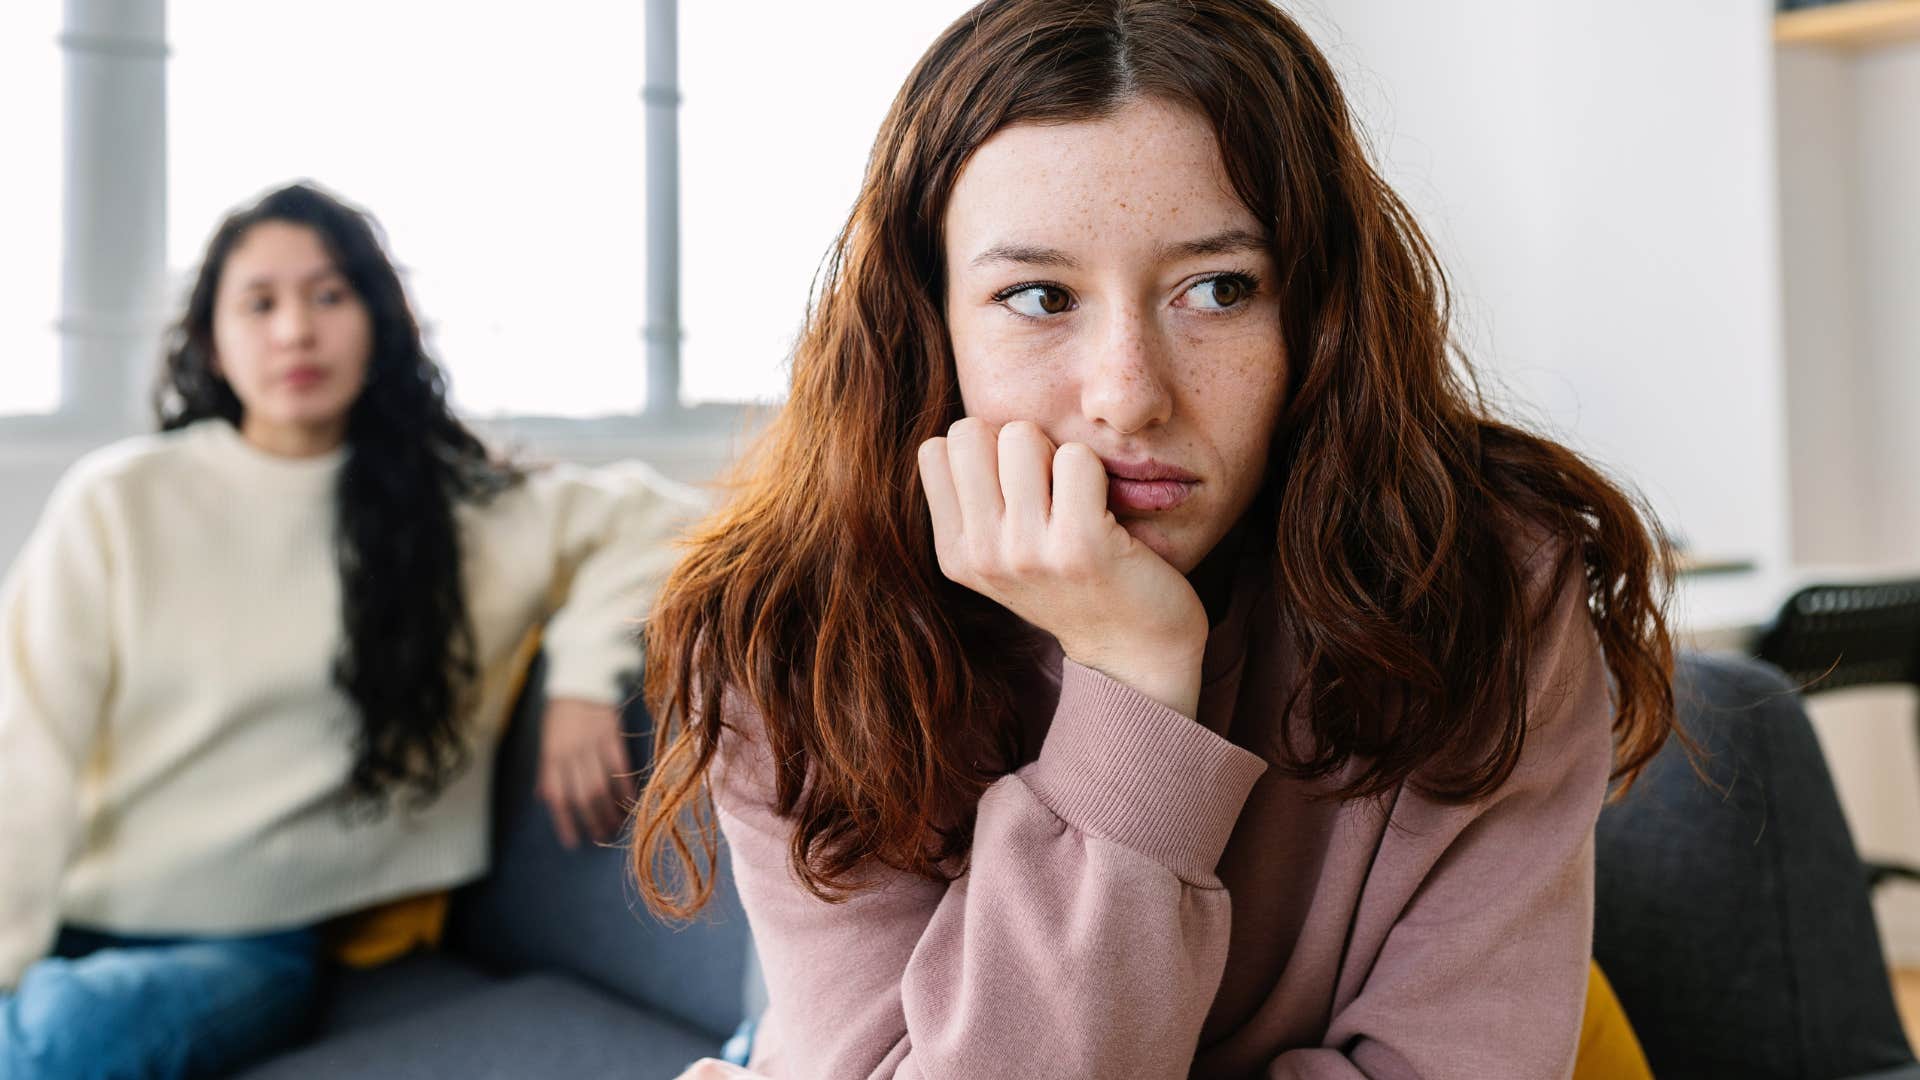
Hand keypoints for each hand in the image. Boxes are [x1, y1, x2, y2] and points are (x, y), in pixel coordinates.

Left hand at [536, 697, 635, 848]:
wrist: (582, 680)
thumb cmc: (562, 713)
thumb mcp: (547, 740)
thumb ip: (547, 769)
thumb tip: (543, 797)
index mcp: (551, 756)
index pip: (557, 797)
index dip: (564, 822)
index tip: (573, 842)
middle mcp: (571, 753)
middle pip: (582, 796)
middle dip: (592, 821)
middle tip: (601, 836)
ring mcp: (592, 744)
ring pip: (601, 785)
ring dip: (609, 809)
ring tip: (616, 825)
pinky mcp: (612, 735)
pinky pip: (619, 766)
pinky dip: (626, 786)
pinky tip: (631, 800)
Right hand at [917, 418, 1207, 716]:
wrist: (1134, 649)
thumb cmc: (1073, 583)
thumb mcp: (1002, 554)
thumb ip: (975, 500)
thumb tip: (968, 429)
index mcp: (956, 554)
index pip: (938, 449)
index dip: (983, 450)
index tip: (1016, 485)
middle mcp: (982, 555)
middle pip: (971, 431)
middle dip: (1015, 442)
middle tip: (1049, 484)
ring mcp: (1027, 553)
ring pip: (1021, 435)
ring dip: (1056, 452)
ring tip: (1075, 496)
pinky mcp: (1079, 546)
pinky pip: (1077, 458)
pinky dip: (1096, 469)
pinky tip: (1104, 509)